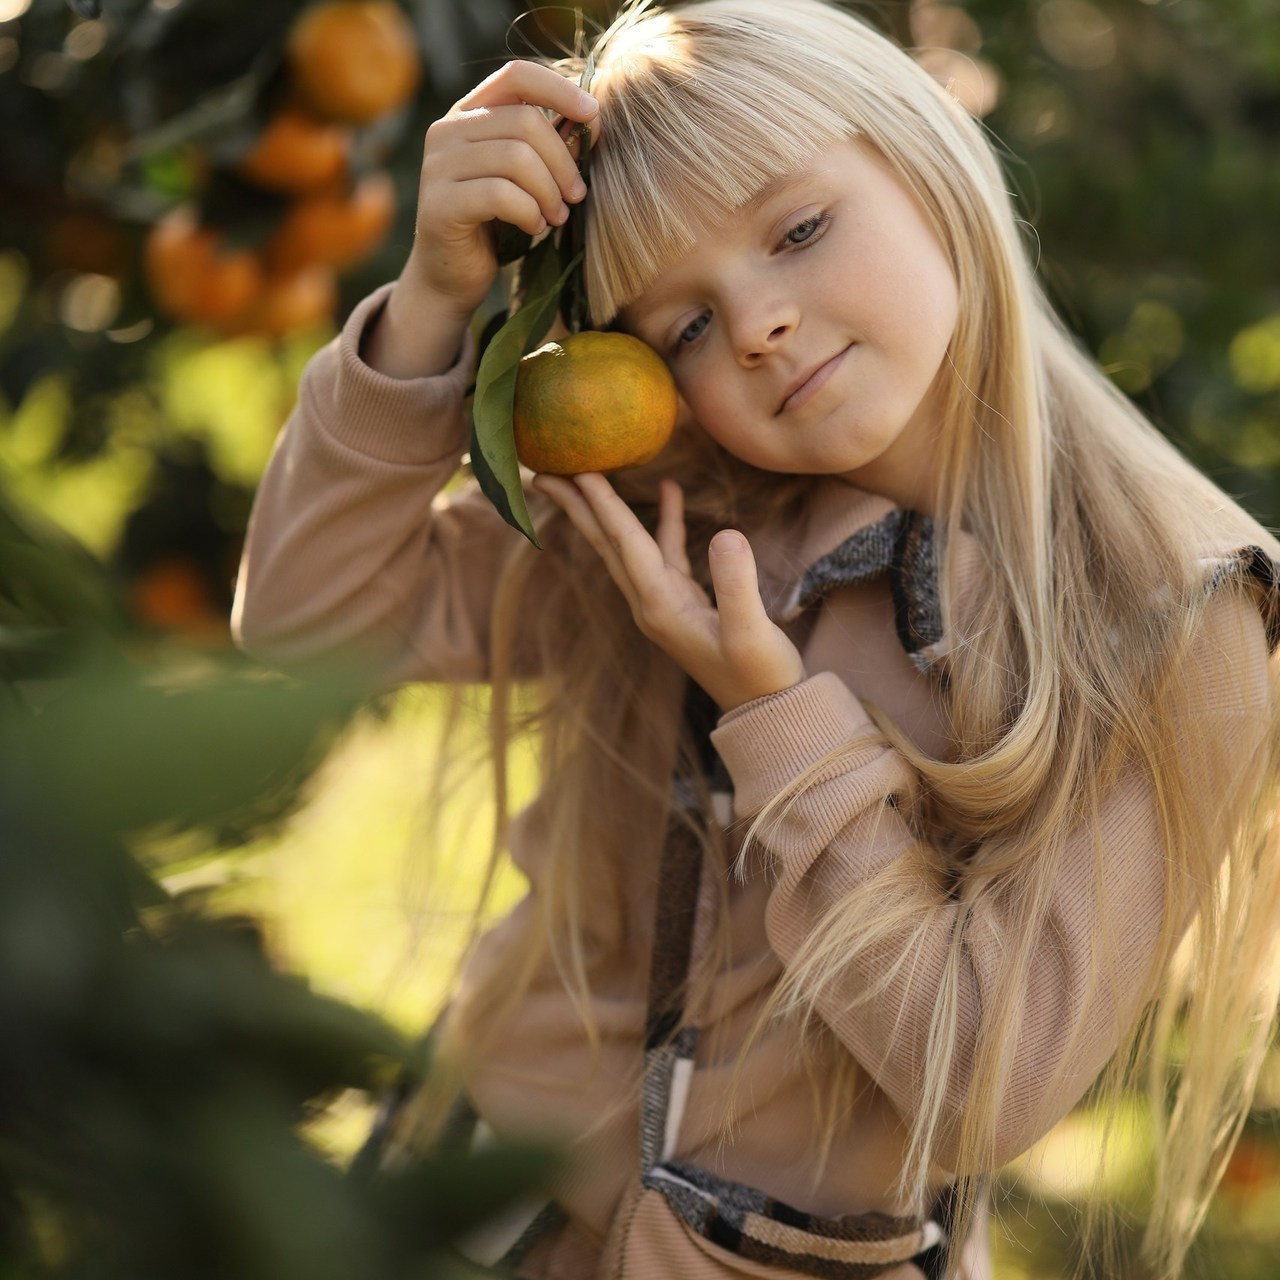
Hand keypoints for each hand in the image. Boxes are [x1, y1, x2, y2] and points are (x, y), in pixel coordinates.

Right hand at [408, 60, 598, 318]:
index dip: (559, 89)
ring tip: (557, 216)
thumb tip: (594, 120)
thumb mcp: (528, 180)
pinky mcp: (439, 204)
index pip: (516, 75)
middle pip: (524, 121)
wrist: (451, 278)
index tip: (593, 115)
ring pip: (515, 158)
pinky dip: (529, 212)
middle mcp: (447, 130)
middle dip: (562, 161)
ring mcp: (438, 166)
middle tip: (576, 196)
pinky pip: (500, 195)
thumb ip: (553, 147)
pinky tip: (535, 228)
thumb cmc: (496, 225)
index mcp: (469, 113)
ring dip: (549, 191)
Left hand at [534, 474, 805, 712]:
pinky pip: (663, 551)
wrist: (765, 711)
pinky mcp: (683, 600)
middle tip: (542, 469)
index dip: (604, 504)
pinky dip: (661, 521)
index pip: (625, 544)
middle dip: (577, 505)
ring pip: (627, 545)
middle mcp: (650, 602)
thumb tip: (727, 534)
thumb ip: (737, 585)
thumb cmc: (759, 675)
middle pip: (606, 542)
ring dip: (606, 509)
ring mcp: (663, 601)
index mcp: (660, 606)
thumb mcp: (752, 632)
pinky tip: (667, 491)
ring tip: (584, 473)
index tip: (578, 470)